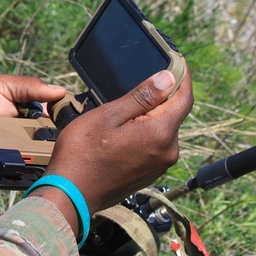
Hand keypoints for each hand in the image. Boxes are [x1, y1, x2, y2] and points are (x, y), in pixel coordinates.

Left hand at [0, 74, 66, 187]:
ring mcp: (28, 157)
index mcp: (32, 114)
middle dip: (65, 135)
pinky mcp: (19, 176)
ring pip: (53, 158)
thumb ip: (25, 86)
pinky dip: (43, 172)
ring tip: (54, 150)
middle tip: (63, 133)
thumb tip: (59, 91)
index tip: (71, 113)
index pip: (60, 115)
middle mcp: (34, 136)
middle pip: (61, 138)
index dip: (68, 114)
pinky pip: (37, 176)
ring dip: (57, 155)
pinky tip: (46, 166)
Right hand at [34, 64, 192, 227]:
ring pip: (163, 129)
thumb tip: (169, 78)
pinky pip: (155, 144)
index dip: (182, 77)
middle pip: (174, 113)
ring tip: (126, 106)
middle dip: (163, 95)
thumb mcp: (109, 115)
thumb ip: (142, 97)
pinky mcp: (150, 173)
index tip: (176, 60)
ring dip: (151, 114)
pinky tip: (124, 128)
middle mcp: (168, 151)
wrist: (71, 194)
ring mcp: (159, 165)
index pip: (184, 98)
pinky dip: (146, 131)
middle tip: (142, 79)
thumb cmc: (83, 153)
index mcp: (160, 133)